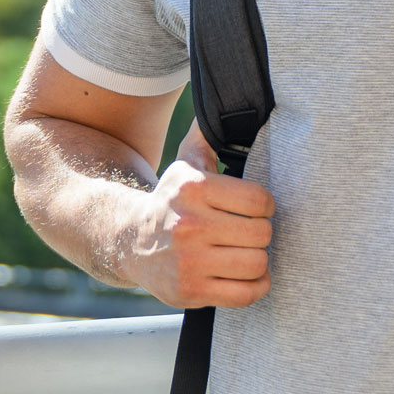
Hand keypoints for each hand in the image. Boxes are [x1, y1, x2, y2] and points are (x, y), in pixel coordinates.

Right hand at [122, 121, 274, 309]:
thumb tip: (223, 99)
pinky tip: (243, 273)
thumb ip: (207, 135)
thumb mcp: (185, 163)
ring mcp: (189, 262)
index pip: (260, 200)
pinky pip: (246, 294)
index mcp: (193, 188)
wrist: (129, 241)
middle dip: (260, 232)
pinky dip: (254, 286)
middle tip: (248, 230)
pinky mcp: (190, 291)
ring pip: (257, 264)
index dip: (264, 205)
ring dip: (257, 259)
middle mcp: (189, 225)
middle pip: (262, 234)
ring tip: (244, 251)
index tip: (254, 207)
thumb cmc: (172, 200)